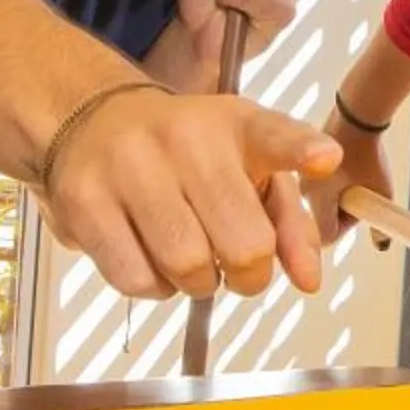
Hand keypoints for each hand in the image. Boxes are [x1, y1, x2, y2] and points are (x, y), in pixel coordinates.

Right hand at [42, 88, 340, 300]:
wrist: (94, 122)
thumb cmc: (189, 157)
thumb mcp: (250, 170)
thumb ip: (290, 224)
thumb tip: (309, 282)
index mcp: (235, 124)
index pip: (274, 135)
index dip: (301, 151)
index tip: (325, 159)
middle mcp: (183, 137)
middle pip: (243, 244)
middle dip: (249, 274)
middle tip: (237, 265)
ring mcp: (128, 166)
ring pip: (187, 268)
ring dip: (198, 283)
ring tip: (191, 256)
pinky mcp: (84, 200)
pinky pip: (137, 280)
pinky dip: (155, 288)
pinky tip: (152, 258)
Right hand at [309, 122, 395, 245]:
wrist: (357, 115)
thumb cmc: (369, 154)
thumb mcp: (381, 192)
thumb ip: (380, 222)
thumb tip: (382, 244)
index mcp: (317, 200)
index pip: (327, 235)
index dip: (347, 227)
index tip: (360, 210)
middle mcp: (304, 191)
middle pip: (321, 219)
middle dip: (341, 213)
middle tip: (360, 194)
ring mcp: (301, 176)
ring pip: (318, 203)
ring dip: (336, 198)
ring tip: (356, 178)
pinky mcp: (304, 165)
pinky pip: (317, 186)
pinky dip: (332, 184)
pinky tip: (347, 168)